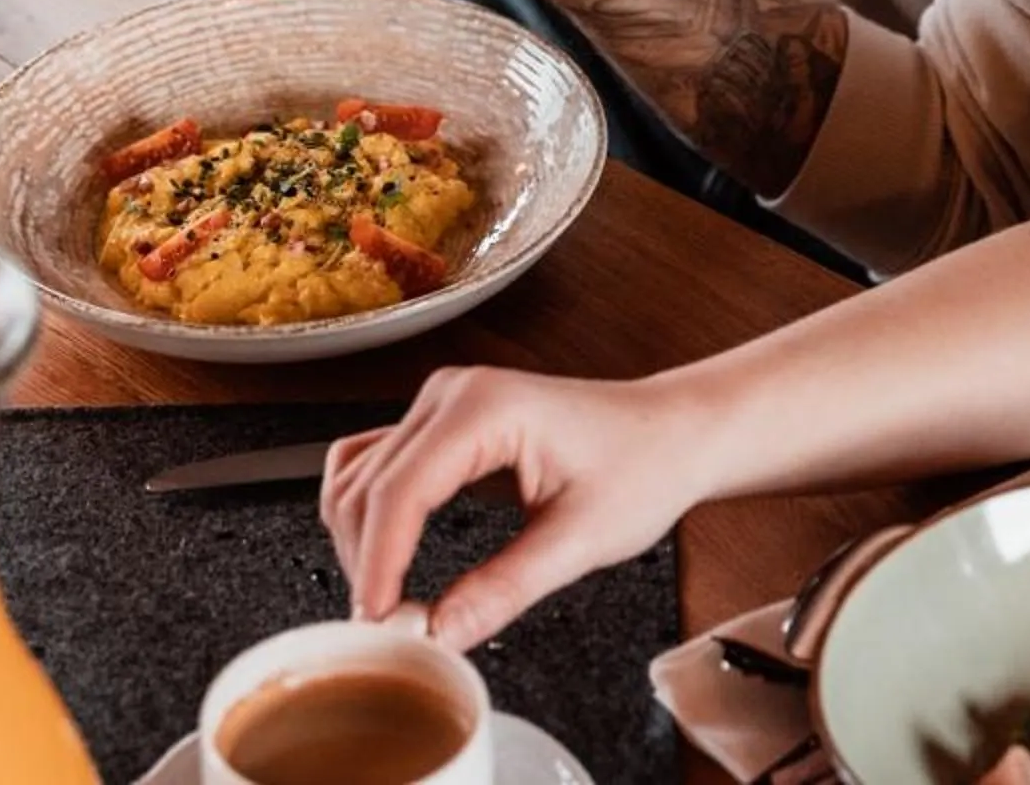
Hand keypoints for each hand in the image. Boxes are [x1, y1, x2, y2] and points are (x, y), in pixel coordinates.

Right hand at [322, 368, 725, 649]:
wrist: (671, 433)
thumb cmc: (643, 467)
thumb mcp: (581, 540)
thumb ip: (504, 589)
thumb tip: (438, 634)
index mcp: (485, 409)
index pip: (399, 492)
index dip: (378, 562)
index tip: (375, 621)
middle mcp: (451, 395)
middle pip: (365, 486)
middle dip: (366, 561)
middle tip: (388, 629)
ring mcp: (441, 405)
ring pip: (357, 477)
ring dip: (360, 541)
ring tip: (388, 603)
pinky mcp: (441, 425)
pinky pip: (376, 469)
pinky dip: (371, 518)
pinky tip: (389, 562)